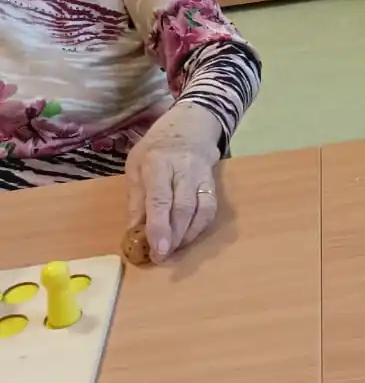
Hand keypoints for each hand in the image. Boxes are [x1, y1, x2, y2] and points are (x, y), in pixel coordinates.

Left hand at [125, 103, 222, 263]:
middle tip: (161, 257)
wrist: (190, 126)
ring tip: (174, 249)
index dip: (159, 226)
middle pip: (183, 207)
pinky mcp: (213, 182)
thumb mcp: (135, 166)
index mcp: (158, 164)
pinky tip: (188, 236)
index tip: (156, 250)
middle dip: (173, 237)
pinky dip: (200, 227)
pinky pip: (211, 208)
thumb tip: (133, 232)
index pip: (160, 199)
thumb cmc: (155, 148)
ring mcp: (202, 175)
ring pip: (201, 210)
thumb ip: (136, 198)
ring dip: (188, 235)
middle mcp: (183, 169)